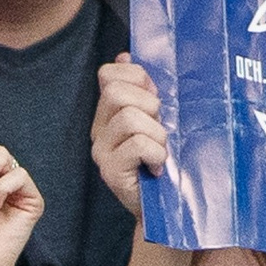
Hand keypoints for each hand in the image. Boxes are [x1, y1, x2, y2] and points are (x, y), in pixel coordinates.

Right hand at [91, 55, 167, 219]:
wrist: (167, 210)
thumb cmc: (166, 162)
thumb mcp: (158, 119)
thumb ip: (143, 89)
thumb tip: (125, 55)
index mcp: (109, 113)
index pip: (109, 74)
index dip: (137, 77)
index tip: (155, 99)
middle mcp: (99, 131)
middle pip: (116, 92)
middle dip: (148, 104)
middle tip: (160, 128)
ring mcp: (102, 152)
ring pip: (128, 117)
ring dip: (156, 132)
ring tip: (160, 151)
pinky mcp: (111, 172)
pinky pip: (137, 144)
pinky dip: (156, 152)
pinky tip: (158, 167)